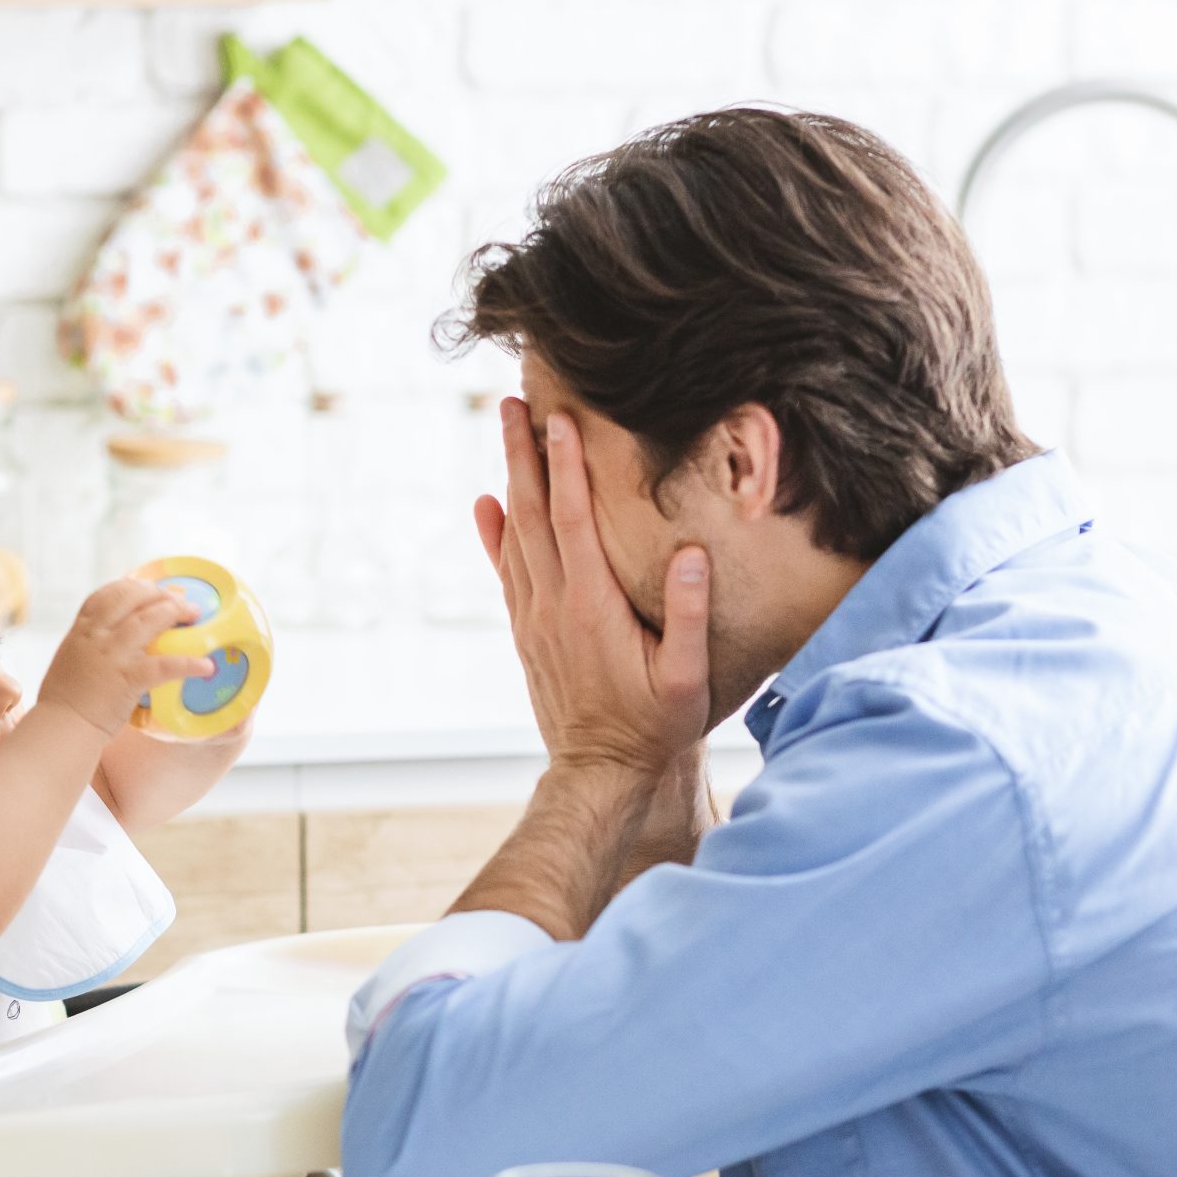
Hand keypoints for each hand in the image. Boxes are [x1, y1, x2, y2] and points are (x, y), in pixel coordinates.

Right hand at [35, 579, 210, 737]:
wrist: (61, 727)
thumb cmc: (64, 702)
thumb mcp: (70, 660)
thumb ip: (88, 646)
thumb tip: (107, 643)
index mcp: (81, 630)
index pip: (107, 594)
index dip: (132, 586)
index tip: (149, 588)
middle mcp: (96, 636)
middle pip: (131, 597)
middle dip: (159, 594)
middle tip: (180, 601)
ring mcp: (112, 655)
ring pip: (149, 620)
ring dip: (175, 612)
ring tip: (195, 615)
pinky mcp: (128, 678)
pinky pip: (165, 665)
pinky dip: (188, 663)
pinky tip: (206, 666)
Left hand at [473, 399, 710, 779]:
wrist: (600, 772)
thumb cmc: (655, 726)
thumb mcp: (688, 679)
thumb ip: (689, 615)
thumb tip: (688, 552)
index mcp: (592, 606)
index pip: (573, 519)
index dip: (566, 466)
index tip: (560, 420)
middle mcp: (553, 605)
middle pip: (532, 514)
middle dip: (522, 455)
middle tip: (512, 404)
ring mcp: (533, 619)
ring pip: (515, 536)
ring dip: (510, 481)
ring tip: (505, 435)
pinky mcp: (527, 633)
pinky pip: (506, 572)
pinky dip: (494, 534)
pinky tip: (487, 505)